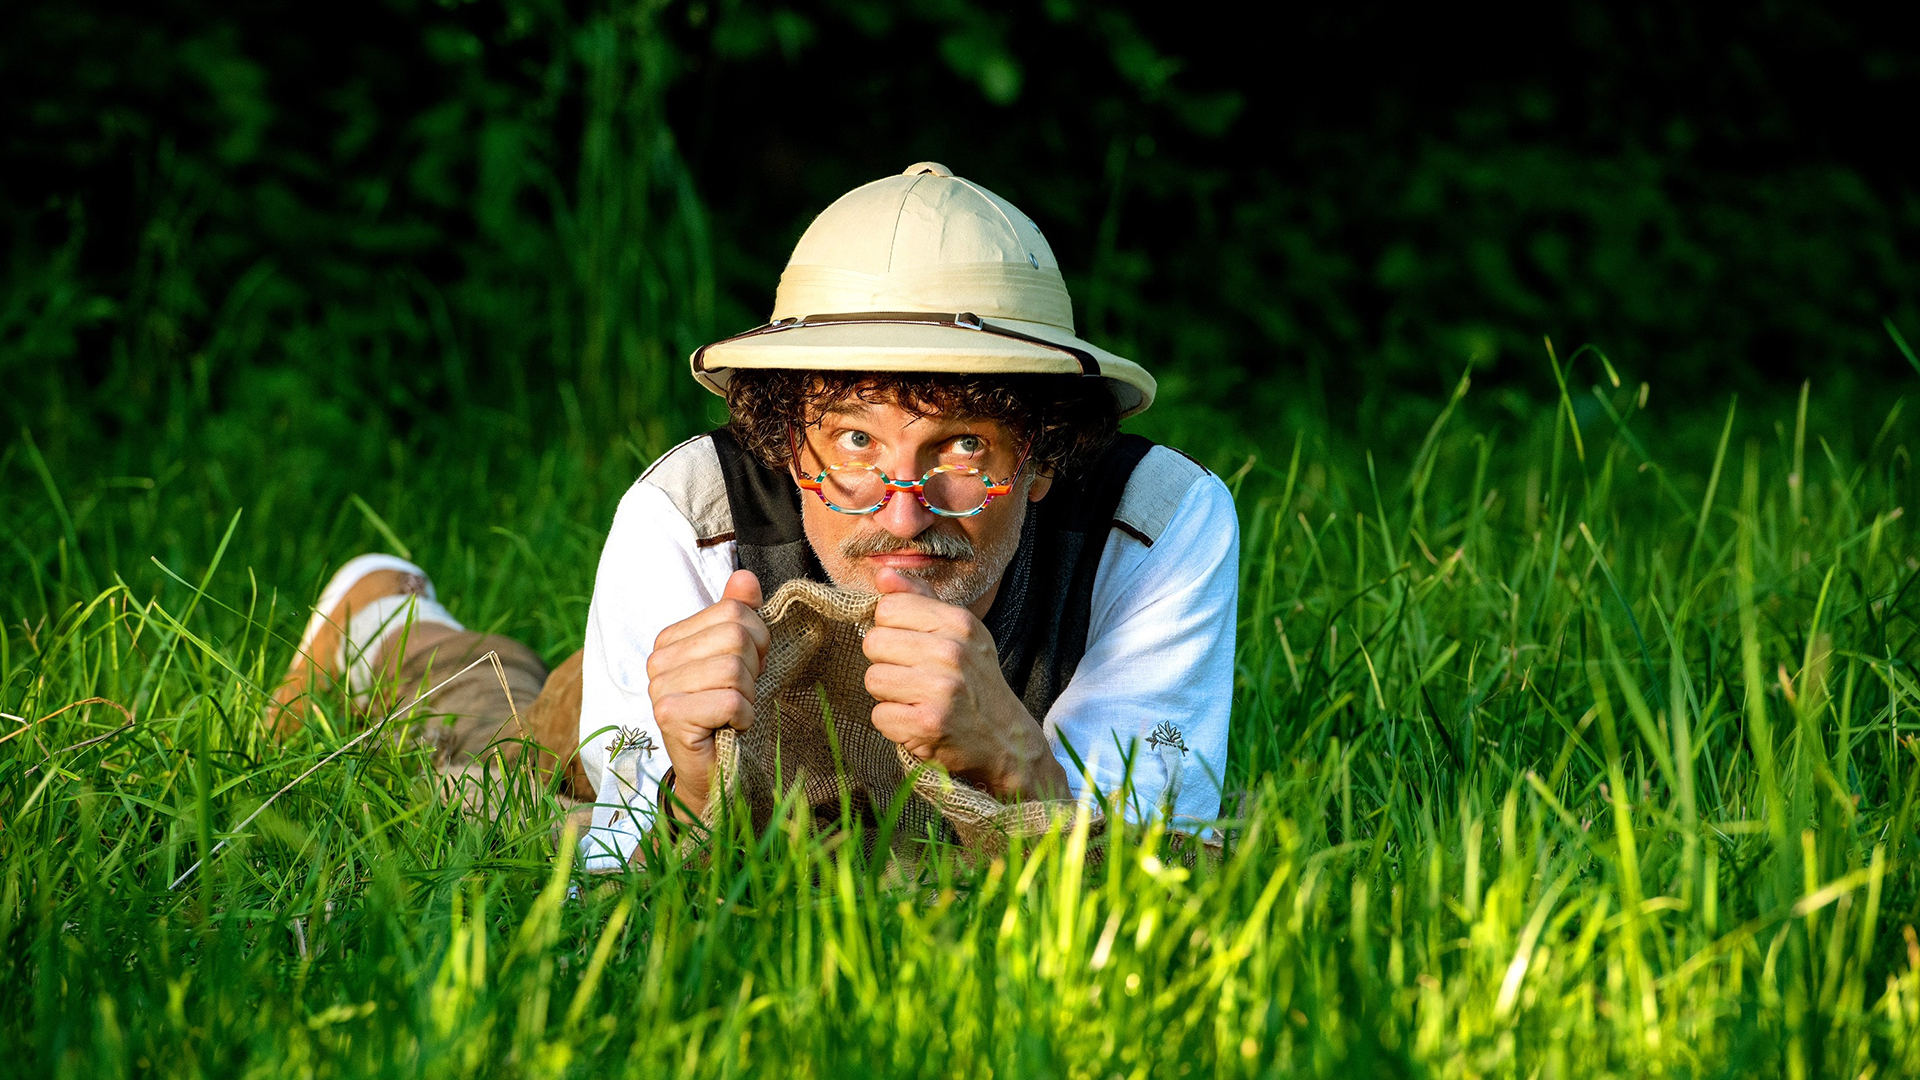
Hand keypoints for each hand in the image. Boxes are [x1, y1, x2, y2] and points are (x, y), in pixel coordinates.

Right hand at [647, 569, 767, 820]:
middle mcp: (658, 659)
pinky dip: (743, 717)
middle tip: (739, 695)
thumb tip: (745, 577)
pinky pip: (732, 701)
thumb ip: (738, 615)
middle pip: (736, 637)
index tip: (745, 671)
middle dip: (753, 670)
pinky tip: (729, 728)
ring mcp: (659, 687)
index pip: (734, 612)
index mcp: (671, 639)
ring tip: (732, 713)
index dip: (756, 641)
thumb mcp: (737, 659)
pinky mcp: (669, 715)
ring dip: (748, 697)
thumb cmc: (725, 713)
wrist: (711, 772)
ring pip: (735, 669)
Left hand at [862, 568, 1069, 798]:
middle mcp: (952, 651)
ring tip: (916, 700)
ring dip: (888, 696)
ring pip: (873, 680)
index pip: (888, 608)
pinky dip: (893, 724)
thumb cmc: (975, 682)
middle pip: (873, 642)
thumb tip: (882, 572)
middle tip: (914, 678)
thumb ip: (919, 598)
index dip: (891, 630)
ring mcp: (941, 689)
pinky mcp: (929, 724)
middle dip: (886, 663)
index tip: (912, 647)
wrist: (1006, 740)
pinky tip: (918, 722)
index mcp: (958, 621)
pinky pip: (879, 716)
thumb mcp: (959, 632)